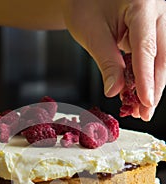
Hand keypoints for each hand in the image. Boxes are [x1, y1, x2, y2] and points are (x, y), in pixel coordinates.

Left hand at [61, 0, 165, 120]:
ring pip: (159, 59)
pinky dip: (143, 77)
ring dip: (150, 85)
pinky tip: (137, 95)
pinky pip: (151, 57)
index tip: (146, 101)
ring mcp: (157, 20)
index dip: (146, 78)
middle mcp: (157, 10)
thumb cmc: (85, 3)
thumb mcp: (92, 33)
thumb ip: (106, 62)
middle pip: (161, 56)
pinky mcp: (151, 30)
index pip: (146, 48)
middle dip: (153, 88)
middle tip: (145, 113)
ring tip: (140, 109)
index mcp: (142, 4)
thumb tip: (114, 91)